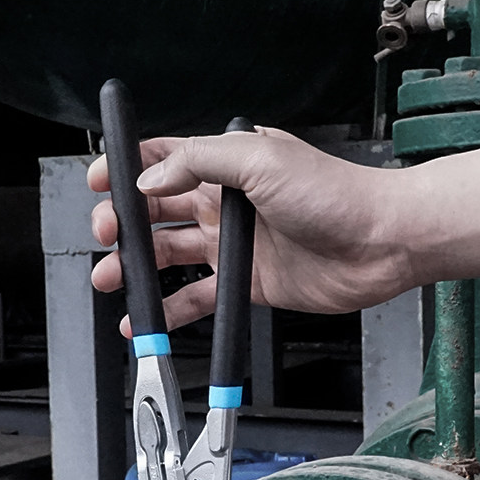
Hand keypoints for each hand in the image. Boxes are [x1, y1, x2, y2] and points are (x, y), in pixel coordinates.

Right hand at [87, 127, 412, 335]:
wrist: (380, 244)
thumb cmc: (337, 193)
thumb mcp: (261, 159)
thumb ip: (200, 162)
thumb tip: (151, 179)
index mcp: (227, 165)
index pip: (164, 160)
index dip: (127, 171)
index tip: (99, 184)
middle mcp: (226, 204)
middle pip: (158, 212)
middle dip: (124, 224)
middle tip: (105, 236)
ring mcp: (234, 246)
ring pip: (171, 257)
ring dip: (138, 269)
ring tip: (111, 280)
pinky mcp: (245, 284)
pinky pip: (198, 297)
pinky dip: (171, 310)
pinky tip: (148, 320)